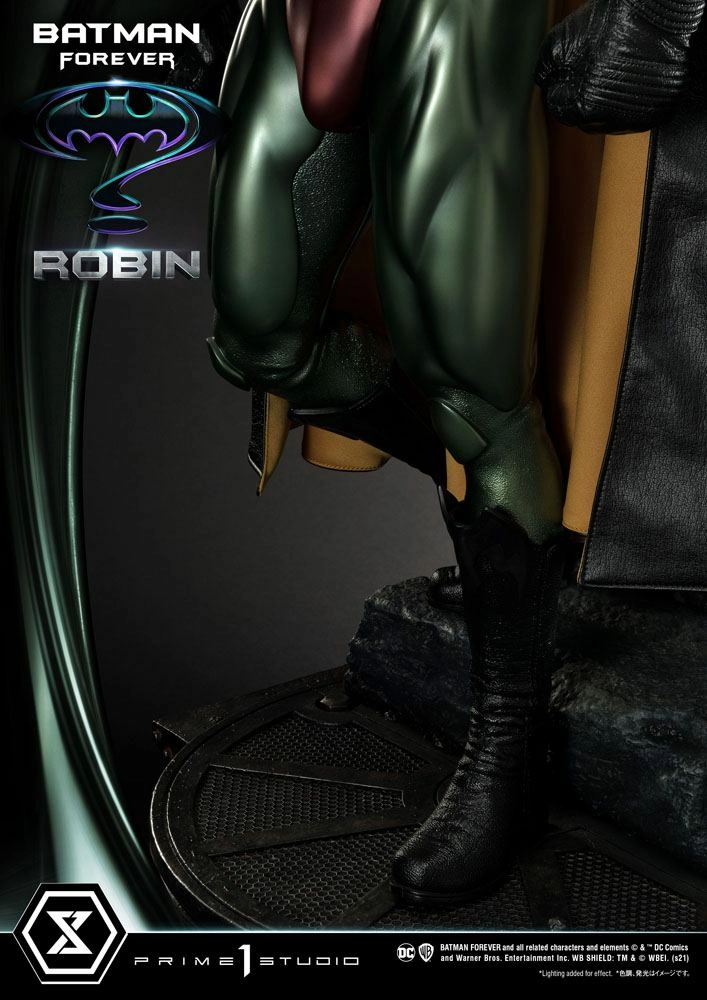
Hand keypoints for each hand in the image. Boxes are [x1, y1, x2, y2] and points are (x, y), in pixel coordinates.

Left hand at [536, 0, 704, 132]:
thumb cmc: (613, 21)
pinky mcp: (659, 112)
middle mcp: (611, 119)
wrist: (659, 11)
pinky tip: (633, 78)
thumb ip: (545, 69)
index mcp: (584, 106)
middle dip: (584, 97)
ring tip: (614, 71)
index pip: (562, 111)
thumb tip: (544, 84)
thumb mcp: (561, 40)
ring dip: (608, 101)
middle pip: (586, 118)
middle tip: (593, 70)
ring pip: (612, 120)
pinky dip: (633, 100)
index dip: (563, 89)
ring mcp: (637, 118)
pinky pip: (639, 115)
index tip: (569, 76)